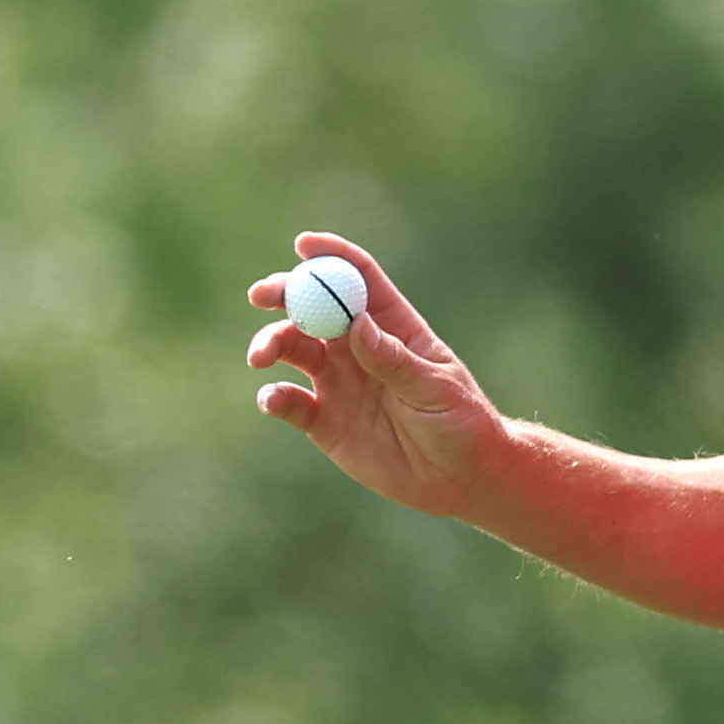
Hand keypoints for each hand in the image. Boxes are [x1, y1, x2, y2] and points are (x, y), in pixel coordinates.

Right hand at [243, 233, 505, 516]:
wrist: (461, 478)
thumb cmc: (462, 423)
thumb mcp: (436, 388)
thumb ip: (394, 359)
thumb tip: (357, 324)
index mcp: (392, 325)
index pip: (358, 278)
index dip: (331, 256)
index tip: (303, 245)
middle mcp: (358, 347)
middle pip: (314, 307)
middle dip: (284, 294)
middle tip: (261, 295)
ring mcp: (338, 382)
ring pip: (293, 348)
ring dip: (272, 343)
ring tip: (261, 355)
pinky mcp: (325, 421)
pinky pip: (290, 402)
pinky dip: (274, 396)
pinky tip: (272, 399)